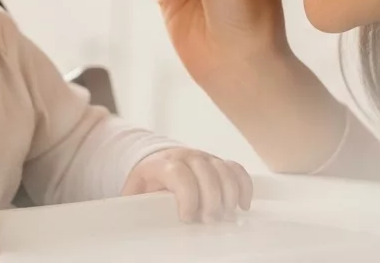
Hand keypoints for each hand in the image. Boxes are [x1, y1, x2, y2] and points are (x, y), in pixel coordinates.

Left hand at [123, 148, 253, 222]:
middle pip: (206, 171)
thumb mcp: (135, 192)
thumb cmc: (146, 183)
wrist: (154, 161)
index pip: (178, 173)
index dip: (186, 196)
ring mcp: (204, 158)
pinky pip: (237, 169)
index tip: (187, 217)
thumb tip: (142, 222)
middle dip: (211, 199)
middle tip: (209, 220)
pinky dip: (244, 186)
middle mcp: (186, 156)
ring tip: (224, 216)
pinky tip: (242, 205)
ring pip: (224, 170)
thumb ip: (139, 203)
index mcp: (162, 163)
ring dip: (229, 195)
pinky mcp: (218, 163)